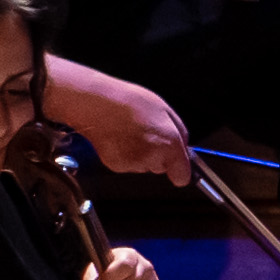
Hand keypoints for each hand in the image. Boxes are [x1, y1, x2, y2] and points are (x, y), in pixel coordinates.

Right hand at [55, 63, 193, 185]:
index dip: (180, 171)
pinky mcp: (116, 166)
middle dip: (158, 155)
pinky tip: (119, 139)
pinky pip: (128, 165)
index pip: (182, 176)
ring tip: (130, 133)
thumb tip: (183, 146)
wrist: (97, 104)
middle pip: (162, 167)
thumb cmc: (130, 102)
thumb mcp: (166, 110)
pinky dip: (125, 155)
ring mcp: (133, 164)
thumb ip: (179, 133)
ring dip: (141, 154)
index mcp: (169, 144)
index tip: (178, 168)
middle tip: (146, 134)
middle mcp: (152, 158)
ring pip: (144, 166)